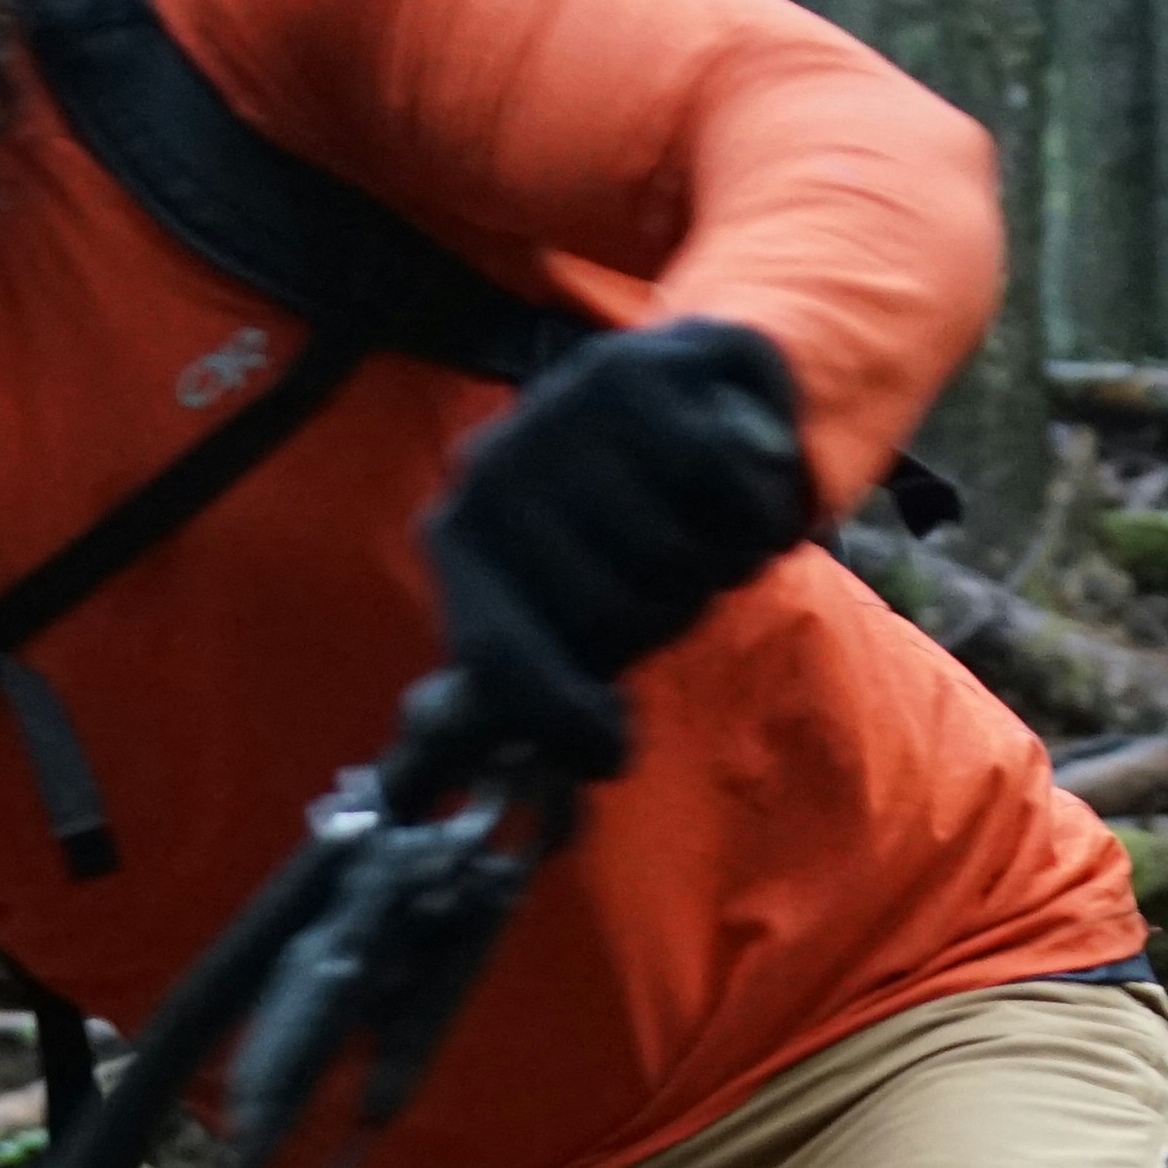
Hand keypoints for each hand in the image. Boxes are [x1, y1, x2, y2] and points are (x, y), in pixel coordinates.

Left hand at [420, 318, 814, 780]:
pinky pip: (732, 500)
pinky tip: (732, 485)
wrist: (689, 390)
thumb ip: (500, 697)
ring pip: (679, 561)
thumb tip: (410, 797)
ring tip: (696, 524)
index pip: (501, 660)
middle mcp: (495, 466)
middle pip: (613, 620)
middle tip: (662, 577)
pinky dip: (758, 515)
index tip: (610, 753)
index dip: (562, 722)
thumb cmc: (613, 530)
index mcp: (458, 536)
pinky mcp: (650, 371)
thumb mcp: (552, 613)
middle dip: (660, 618)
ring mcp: (565, 412)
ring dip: (714, 565)